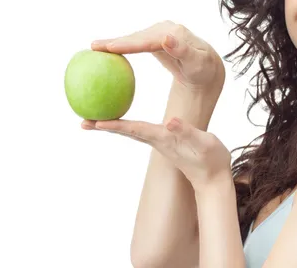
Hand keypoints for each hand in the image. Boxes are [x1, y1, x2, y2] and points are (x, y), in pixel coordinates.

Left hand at [89, 116, 231, 189]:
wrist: (214, 177)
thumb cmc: (211, 160)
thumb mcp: (203, 142)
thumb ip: (187, 132)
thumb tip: (170, 122)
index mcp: (164, 139)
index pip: (135, 129)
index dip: (116, 125)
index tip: (96, 122)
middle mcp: (158, 141)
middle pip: (126, 131)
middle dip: (104, 126)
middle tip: (82, 122)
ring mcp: (160, 142)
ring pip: (132, 131)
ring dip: (112, 125)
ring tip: (93, 120)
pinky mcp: (165, 142)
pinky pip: (140, 130)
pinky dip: (127, 124)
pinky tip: (123, 119)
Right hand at [91, 20, 224, 91]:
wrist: (207, 66)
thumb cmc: (203, 70)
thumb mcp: (198, 63)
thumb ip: (183, 51)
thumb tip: (166, 37)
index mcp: (175, 34)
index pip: (147, 39)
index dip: (127, 43)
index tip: (108, 48)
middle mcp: (166, 29)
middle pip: (137, 36)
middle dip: (115, 41)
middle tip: (93, 48)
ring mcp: (160, 32)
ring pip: (134, 38)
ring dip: (115, 42)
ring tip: (94, 48)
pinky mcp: (156, 37)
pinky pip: (136, 42)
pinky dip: (123, 46)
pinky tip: (107, 51)